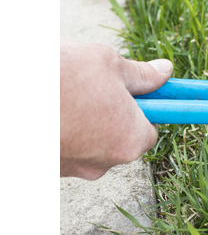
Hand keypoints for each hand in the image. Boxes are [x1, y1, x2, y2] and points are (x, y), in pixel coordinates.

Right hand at [60, 39, 172, 179]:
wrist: (7, 89)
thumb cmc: (63, 75)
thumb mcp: (111, 65)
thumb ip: (143, 75)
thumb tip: (165, 71)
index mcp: (129, 140)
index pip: (151, 131)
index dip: (147, 109)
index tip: (143, 95)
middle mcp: (103, 163)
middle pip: (120, 139)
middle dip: (113, 114)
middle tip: (98, 86)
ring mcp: (72, 169)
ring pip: (90, 142)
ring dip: (85, 120)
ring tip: (68, 93)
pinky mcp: (47, 167)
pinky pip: (64, 145)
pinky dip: (61, 128)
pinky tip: (51, 106)